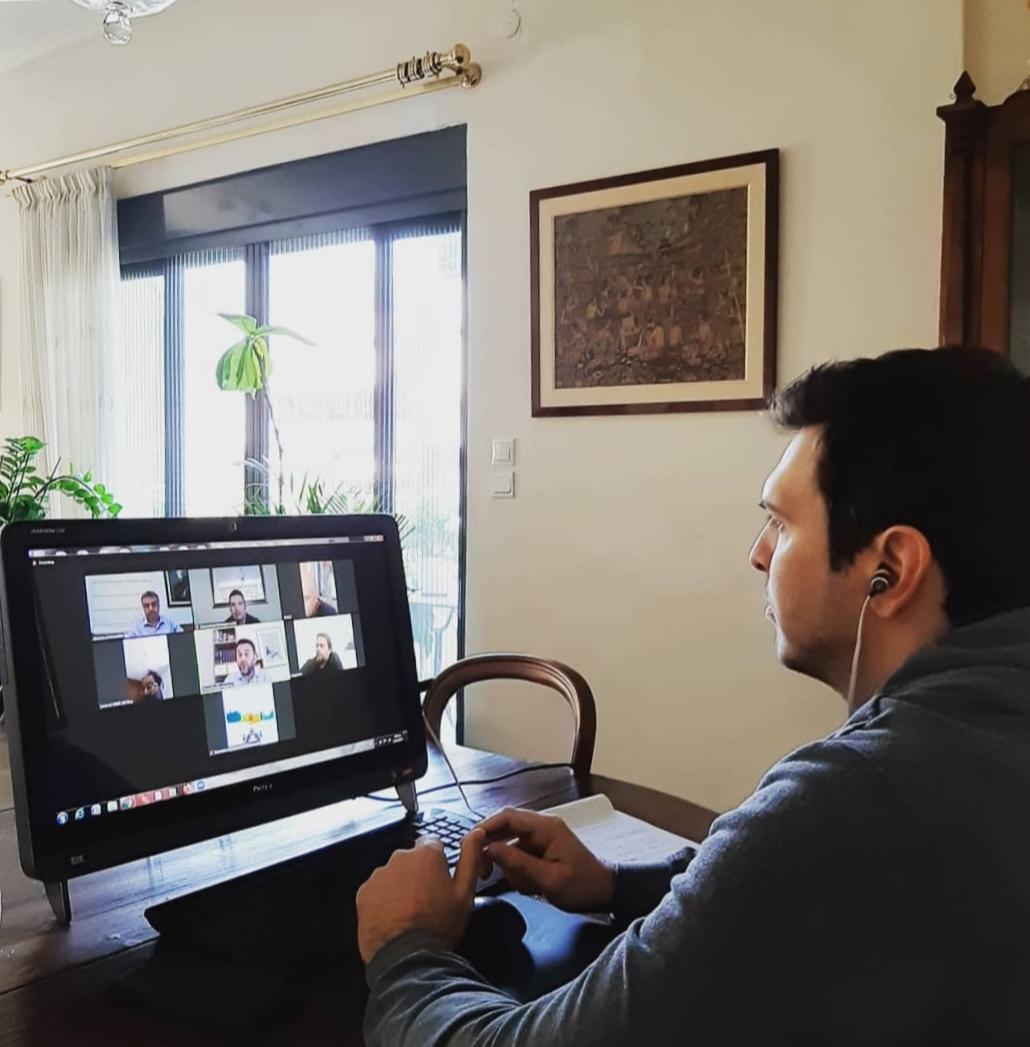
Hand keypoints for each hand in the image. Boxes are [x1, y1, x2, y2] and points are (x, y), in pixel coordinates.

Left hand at [355, 829, 483, 964]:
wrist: (408, 959)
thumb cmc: (439, 927)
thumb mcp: (465, 892)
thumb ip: (471, 857)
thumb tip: (476, 833)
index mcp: (426, 855)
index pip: (432, 844)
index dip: (437, 862)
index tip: (439, 880)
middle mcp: (400, 858)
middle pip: (411, 859)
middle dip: (417, 874)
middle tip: (426, 901)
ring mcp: (379, 875)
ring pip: (393, 874)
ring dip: (399, 886)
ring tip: (409, 913)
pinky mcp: (364, 893)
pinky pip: (376, 890)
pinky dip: (383, 900)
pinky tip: (393, 918)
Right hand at [478, 807, 613, 911]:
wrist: (605, 893)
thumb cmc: (582, 886)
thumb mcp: (551, 880)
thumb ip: (519, 864)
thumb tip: (489, 849)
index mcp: (546, 827)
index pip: (508, 817)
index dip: (485, 827)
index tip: (468, 844)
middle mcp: (541, 827)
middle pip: (504, 827)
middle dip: (491, 848)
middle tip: (482, 870)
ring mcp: (540, 838)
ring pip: (509, 844)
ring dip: (506, 864)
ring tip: (521, 884)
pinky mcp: (540, 851)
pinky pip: (518, 855)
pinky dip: (515, 870)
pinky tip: (526, 885)